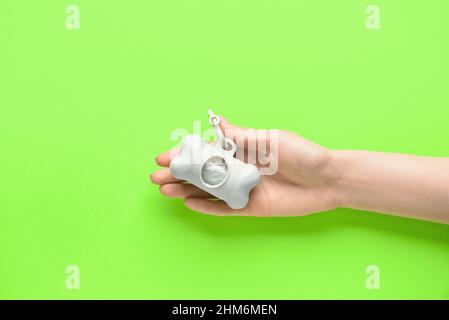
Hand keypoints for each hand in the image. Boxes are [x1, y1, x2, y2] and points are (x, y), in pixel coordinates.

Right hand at [150, 117, 338, 215]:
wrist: (328, 179)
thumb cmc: (303, 154)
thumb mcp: (273, 140)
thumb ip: (244, 137)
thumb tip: (219, 124)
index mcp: (242, 150)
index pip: (207, 152)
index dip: (186, 154)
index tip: (165, 155)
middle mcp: (239, 170)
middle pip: (203, 173)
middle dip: (179, 174)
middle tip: (156, 176)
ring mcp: (244, 189)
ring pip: (209, 191)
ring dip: (186, 190)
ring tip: (165, 190)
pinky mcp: (251, 207)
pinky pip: (225, 209)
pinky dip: (207, 207)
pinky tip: (189, 204)